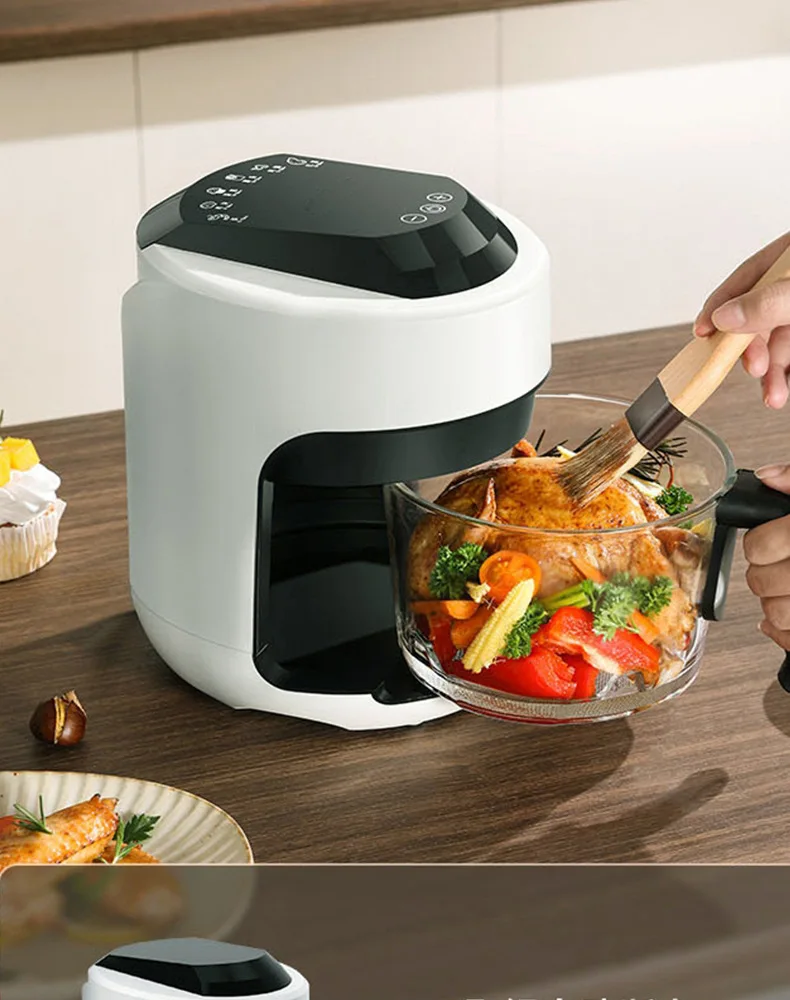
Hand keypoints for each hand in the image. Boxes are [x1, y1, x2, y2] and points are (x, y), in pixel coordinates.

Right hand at [694, 231, 789, 408]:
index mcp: (788, 257)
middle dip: (749, 350)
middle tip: (751, 369)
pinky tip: (783, 385)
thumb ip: (768, 301)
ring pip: (778, 338)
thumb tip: (725, 317)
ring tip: (773, 394)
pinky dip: (785, 371)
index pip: (744, 280)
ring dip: (772, 371)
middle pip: (758, 316)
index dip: (718, 308)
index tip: (702, 334)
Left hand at [745, 465, 789, 648]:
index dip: (758, 544)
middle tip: (776, 564)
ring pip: (775, 612)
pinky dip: (783, 632)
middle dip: (763, 572)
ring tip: (788, 587)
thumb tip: (769, 477)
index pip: (759, 547)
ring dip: (775, 601)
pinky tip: (788, 611)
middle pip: (761, 581)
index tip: (766, 542)